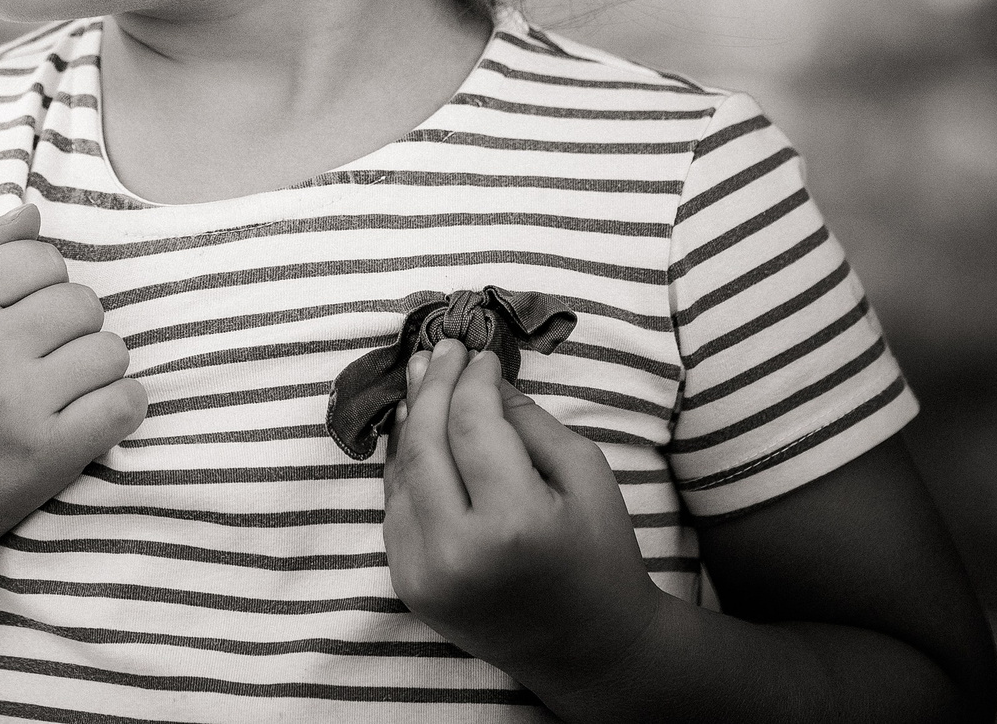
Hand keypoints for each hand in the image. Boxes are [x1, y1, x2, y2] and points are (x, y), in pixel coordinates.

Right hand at [0, 204, 146, 557]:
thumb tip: (34, 212)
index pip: (40, 257)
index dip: (43, 283)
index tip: (24, 315)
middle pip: (82, 301)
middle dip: (73, 326)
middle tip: (44, 358)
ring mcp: (17, 405)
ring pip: (111, 349)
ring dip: (98, 368)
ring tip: (63, 388)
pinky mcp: (50, 453)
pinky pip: (126, 402)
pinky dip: (120, 407)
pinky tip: (89, 416)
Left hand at [383, 339, 660, 696]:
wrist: (590, 649)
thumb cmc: (600, 555)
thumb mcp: (586, 476)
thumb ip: (530, 421)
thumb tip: (481, 378)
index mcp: (513, 523)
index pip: (472, 425)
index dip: (472, 379)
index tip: (480, 353)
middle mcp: (458, 552)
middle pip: (424, 443)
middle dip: (430, 385)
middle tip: (440, 348)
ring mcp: (425, 574)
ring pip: (402, 473)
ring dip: (409, 419)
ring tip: (420, 376)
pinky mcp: (409, 586)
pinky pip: (396, 506)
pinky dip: (404, 463)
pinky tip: (415, 430)